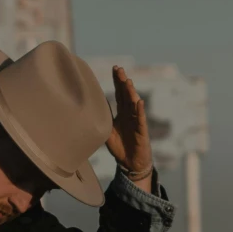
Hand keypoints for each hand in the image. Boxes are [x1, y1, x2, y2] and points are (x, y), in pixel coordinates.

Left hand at [106, 65, 152, 191]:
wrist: (130, 163)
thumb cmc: (119, 147)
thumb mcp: (107, 132)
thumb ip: (102, 119)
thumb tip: (90, 108)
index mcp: (122, 113)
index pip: (120, 94)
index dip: (118, 81)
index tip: (115, 68)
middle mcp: (130, 115)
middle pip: (127, 95)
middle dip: (123, 82)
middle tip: (119, 69)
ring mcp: (137, 122)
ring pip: (134, 105)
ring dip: (131, 93)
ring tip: (128, 82)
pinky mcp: (142, 132)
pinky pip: (141, 120)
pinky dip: (140, 111)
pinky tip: (139, 102)